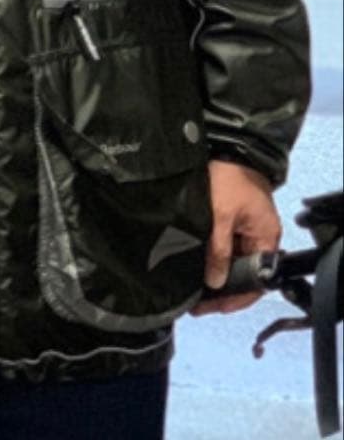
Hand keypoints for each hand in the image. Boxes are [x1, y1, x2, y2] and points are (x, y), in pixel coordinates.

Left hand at [191, 159, 280, 316]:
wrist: (228, 148)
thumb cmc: (229, 179)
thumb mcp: (220, 215)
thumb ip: (218, 250)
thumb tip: (215, 282)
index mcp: (265, 240)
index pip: (255, 281)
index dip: (234, 298)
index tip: (210, 307)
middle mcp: (258, 239)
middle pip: (242, 274)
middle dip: (220, 289)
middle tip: (194, 302)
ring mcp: (245, 231)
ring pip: (230, 262)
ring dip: (213, 274)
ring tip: (190, 289)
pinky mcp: (232, 222)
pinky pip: (223, 248)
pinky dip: (211, 258)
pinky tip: (193, 266)